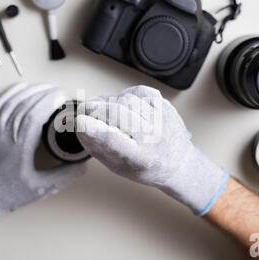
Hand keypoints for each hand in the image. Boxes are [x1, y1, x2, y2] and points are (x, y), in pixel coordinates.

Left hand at [0, 83, 85, 248]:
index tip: (63, 97)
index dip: (50, 100)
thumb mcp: (41, 188)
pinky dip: (11, 93)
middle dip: (44, 93)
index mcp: (19, 145)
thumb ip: (64, 176)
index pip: (35, 113)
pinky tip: (22, 88)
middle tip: (59, 92)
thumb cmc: (9, 193)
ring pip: (12, 101)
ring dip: (30, 91)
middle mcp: (4, 132)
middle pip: (26, 103)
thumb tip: (83, 164)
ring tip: (46, 88)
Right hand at [76, 85, 227, 215]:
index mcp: (140, 158)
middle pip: (116, 112)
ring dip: (109, 101)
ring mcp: (161, 118)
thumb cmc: (146, 168)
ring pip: (125, 98)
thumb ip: (97, 148)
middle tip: (85, 110)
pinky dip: (125, 94)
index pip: (112, 138)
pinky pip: (138, 91)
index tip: (79, 121)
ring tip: (104, 110)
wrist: (179, 163)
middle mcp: (154, 136)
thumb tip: (78, 127)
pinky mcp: (165, 105)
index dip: (91, 127)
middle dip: (95, 108)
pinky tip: (122, 104)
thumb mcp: (119, 167)